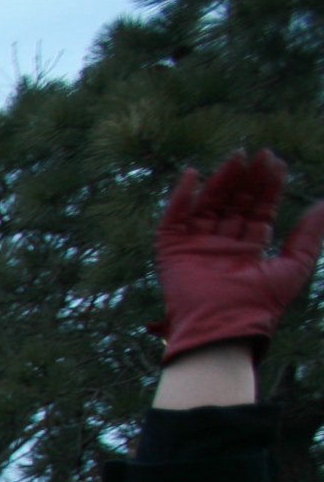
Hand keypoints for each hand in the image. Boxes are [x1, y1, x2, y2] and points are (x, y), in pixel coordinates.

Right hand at [155, 149, 323, 361]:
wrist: (223, 326)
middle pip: (234, 203)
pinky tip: (192, 175)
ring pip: (208, 205)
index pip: (258, 210)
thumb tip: (321, 204)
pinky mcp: (173, 251)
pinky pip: (173, 219)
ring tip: (237, 158)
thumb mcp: (294, 267)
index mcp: (248, 250)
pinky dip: (180, 197)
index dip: (268, 186)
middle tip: (259, 155)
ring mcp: (196, 246)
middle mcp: (222, 245)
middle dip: (247, 179)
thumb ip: (307, 237)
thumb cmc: (260, 305)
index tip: (276, 162)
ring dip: (221, 181)